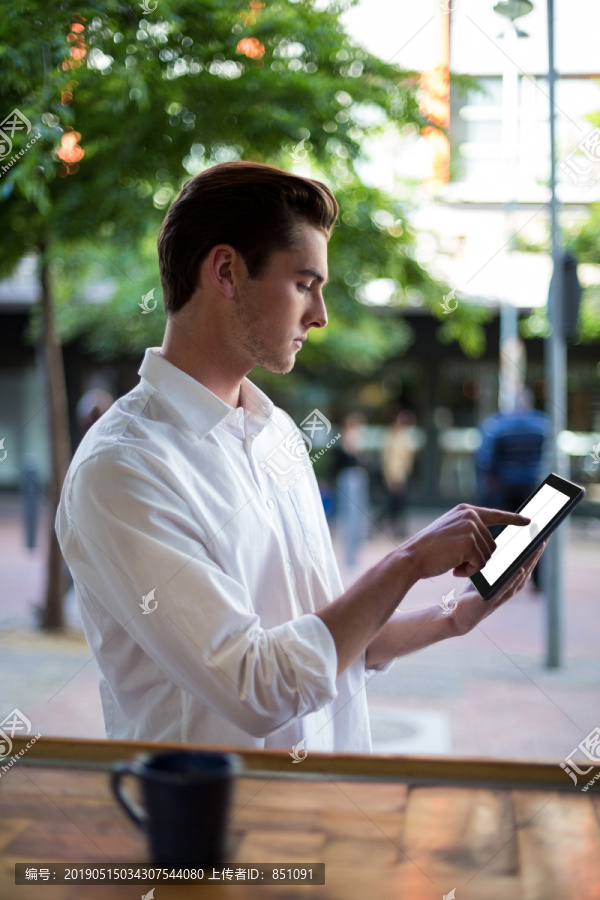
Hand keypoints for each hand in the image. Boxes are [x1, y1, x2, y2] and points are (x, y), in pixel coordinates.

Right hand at [401, 503, 530, 580]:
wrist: (411, 558)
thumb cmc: (428, 550)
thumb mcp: (450, 532)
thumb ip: (469, 530)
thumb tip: (493, 544)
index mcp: (466, 510)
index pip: (495, 514)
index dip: (513, 519)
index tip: (530, 520)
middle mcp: (470, 515)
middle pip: (492, 544)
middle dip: (478, 559)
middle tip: (457, 562)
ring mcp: (470, 528)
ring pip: (488, 556)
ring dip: (473, 566)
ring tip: (453, 563)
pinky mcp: (470, 542)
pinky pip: (482, 564)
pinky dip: (470, 571)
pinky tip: (454, 568)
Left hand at [449, 540, 546, 635]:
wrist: (460, 612)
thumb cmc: (473, 592)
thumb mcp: (485, 573)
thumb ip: (494, 562)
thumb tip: (498, 542)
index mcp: (510, 581)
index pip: (525, 563)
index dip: (534, 551)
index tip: (542, 535)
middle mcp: (510, 588)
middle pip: (527, 568)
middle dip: (536, 553)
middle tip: (544, 537)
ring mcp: (502, 595)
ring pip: (520, 577)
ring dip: (529, 563)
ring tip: (537, 548)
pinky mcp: (491, 600)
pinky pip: (505, 588)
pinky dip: (514, 579)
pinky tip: (521, 569)